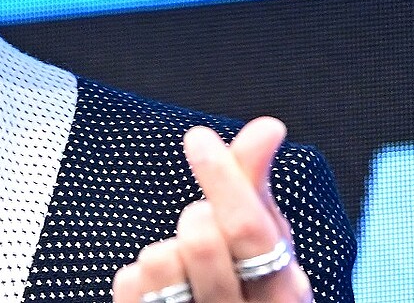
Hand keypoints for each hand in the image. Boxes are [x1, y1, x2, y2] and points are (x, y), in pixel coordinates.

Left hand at [112, 117, 312, 302]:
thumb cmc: (245, 286)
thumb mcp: (262, 243)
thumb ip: (255, 187)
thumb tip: (269, 127)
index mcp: (283, 294)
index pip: (252, 231)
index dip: (222, 178)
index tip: (199, 136)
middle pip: (203, 242)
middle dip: (196, 214)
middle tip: (202, 221)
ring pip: (160, 259)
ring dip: (167, 248)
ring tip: (185, 266)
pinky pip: (131, 282)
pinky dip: (141, 277)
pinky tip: (164, 292)